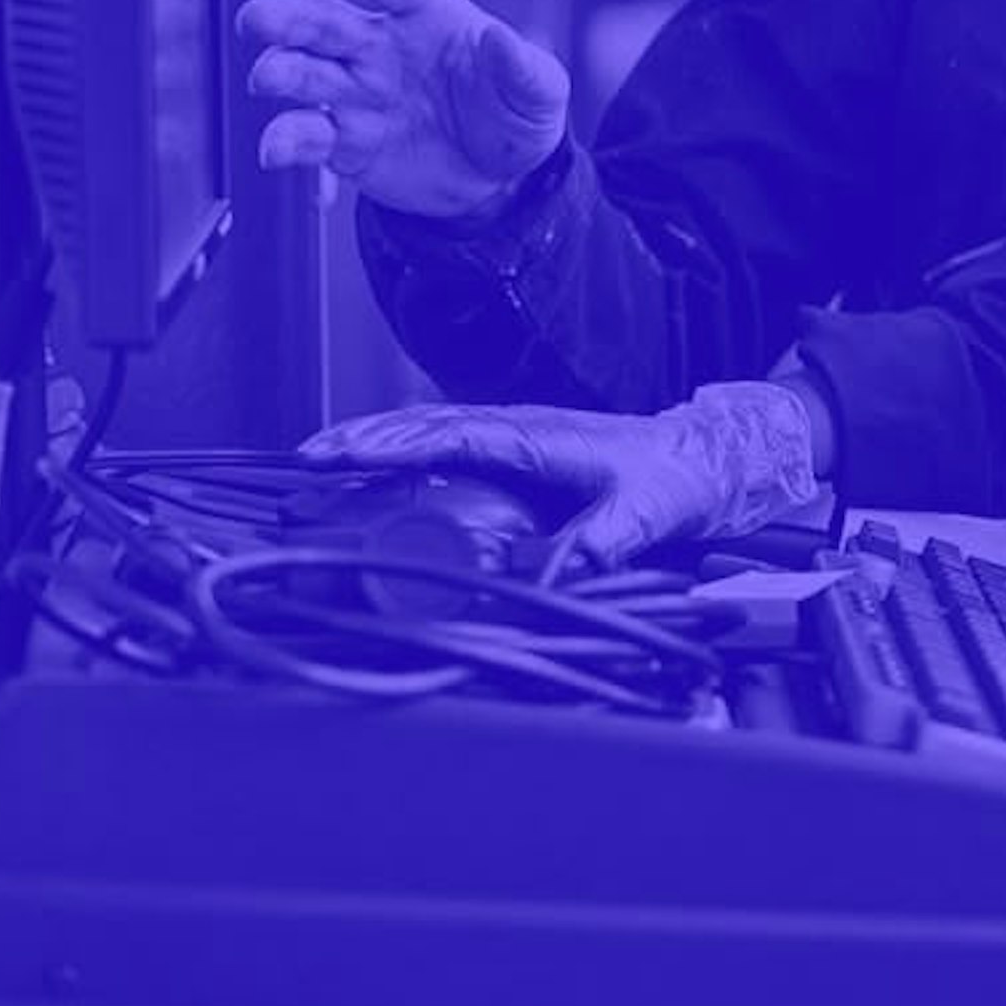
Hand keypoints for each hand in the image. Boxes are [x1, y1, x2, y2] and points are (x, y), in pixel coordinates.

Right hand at [238, 0, 572, 219]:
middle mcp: (380, 48)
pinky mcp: (346, 143)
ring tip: (269, 79)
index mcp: (426, 15)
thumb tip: (498, 35)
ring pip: (301, 72)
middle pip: (320, 20)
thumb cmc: (518, 117)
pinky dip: (284, 140)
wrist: (503, 184)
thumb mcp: (540, 92)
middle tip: (258, 19)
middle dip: (284, 15)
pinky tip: (276, 148)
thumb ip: (521, 65)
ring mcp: (358, 94)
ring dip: (278, 71)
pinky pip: (305, 136)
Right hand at [301, 382, 823, 573]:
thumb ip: (598, 545)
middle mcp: (517, 430)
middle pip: (424, 427)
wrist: (701, 460)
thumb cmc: (673, 479)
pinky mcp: (514, 456)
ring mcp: (513, 439)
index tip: (340, 453)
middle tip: (303, 460)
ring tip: (317, 463)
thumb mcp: (642, 515)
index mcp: (538, 437)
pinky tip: (372, 471)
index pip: (450, 435)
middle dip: (362, 440)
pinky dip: (403, 454)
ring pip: (430, 433)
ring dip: (375, 443)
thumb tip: (551, 577)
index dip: (393, 444)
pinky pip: (447, 448)